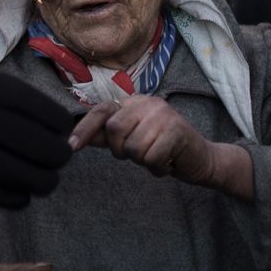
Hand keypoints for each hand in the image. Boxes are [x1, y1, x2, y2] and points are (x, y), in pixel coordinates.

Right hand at [0, 46, 72, 206]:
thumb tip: (30, 102)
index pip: (39, 109)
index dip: (60, 123)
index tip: (66, 128)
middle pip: (37, 145)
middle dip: (59, 155)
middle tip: (61, 157)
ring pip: (21, 175)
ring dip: (43, 181)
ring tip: (47, 179)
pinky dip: (16, 197)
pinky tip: (22, 194)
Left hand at [69, 96, 252, 198]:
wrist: (200, 159)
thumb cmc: (162, 148)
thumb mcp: (132, 140)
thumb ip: (107, 136)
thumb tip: (76, 137)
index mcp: (134, 102)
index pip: (102, 111)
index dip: (84, 128)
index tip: (70, 146)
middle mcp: (148, 102)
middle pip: (114, 130)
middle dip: (122, 151)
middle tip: (141, 154)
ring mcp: (164, 114)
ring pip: (133, 148)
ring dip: (143, 161)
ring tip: (157, 156)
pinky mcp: (177, 130)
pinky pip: (151, 158)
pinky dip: (158, 168)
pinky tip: (168, 162)